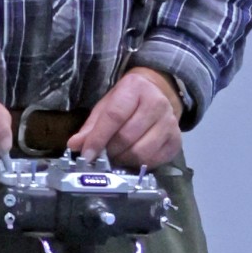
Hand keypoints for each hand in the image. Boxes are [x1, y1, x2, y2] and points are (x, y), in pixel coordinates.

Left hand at [67, 66, 182, 169]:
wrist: (158, 94)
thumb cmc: (128, 101)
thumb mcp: (106, 106)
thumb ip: (91, 126)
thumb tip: (74, 145)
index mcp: (135, 88)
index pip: (114, 116)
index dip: (98, 138)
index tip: (86, 155)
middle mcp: (157, 103)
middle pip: (127, 136)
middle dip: (110, 151)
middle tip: (103, 154)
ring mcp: (170, 122)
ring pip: (141, 152)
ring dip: (123, 159)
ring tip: (117, 155)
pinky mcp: (176, 139)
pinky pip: (154, 160)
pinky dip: (138, 164)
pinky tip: (132, 157)